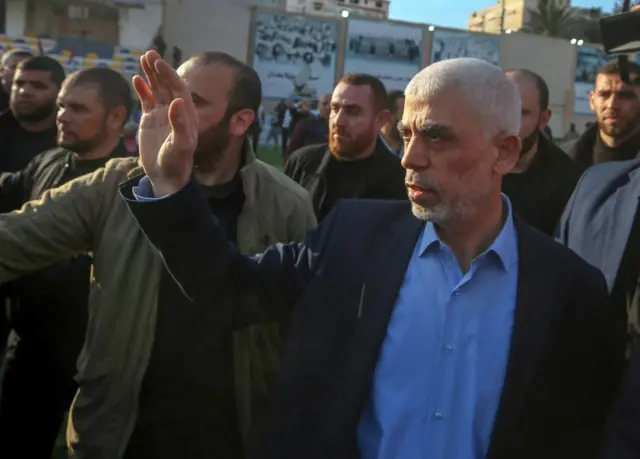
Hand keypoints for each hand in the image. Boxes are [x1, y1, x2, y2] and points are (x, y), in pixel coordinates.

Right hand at [132, 50, 197, 196]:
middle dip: (159, 69)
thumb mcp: (180, 145)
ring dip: (150, 75)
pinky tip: (136, 79)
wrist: (166, 177)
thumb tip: (178, 101)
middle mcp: (176, 112)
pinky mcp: (150, 121)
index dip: (169, 75)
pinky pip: (146, 100)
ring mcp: (162, 115)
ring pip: (156, 90)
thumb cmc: (176, 163)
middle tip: (149, 54)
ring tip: (143, 58)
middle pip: (167, 85)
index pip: (178, 89)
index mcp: (187, 115)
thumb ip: (180, 124)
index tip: (158, 62)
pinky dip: (142, 89)